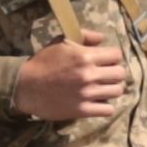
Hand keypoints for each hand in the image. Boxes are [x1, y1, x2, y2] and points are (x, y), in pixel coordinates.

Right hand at [10, 30, 130, 121]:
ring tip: (102, 88)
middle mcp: (89, 75)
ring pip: (117, 91)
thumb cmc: (43, 62)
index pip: (117, 55)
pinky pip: (108, 110)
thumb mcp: (61, 41)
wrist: (26, 86)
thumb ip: (84, 36)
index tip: (106, 61)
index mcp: (85, 56)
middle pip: (121, 74)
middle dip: (114, 73)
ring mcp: (87, 94)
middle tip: (105, 75)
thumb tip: (102, 38)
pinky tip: (97, 101)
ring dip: (111, 89)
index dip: (112, 57)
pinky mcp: (82, 110)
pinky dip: (105, 106)